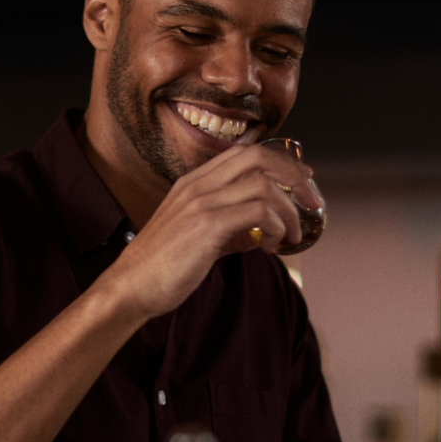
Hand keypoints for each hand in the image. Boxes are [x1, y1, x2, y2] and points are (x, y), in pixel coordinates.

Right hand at [94, 142, 316, 324]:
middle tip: (312, 202)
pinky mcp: (207, 225)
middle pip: (259, 157)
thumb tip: (259, 235)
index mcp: (192, 183)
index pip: (245, 153)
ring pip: (264, 185)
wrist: (129, 288)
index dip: (281, 162)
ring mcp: (201, 202)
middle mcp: (197, 185)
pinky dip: (276, 228)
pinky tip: (271, 248)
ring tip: (292, 237)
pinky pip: (258, 212)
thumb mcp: (195, 239)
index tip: (304, 180)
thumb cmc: (160, 269)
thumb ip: (228, 230)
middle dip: (294, 176)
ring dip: (289, 211)